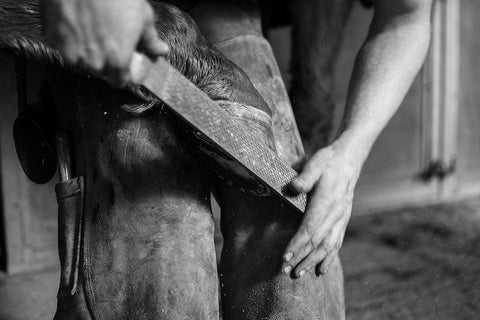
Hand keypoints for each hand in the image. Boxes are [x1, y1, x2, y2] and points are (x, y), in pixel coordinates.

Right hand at [40, 0, 168, 85]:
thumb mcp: (143, 16)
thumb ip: (150, 40)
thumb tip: (160, 50)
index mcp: (118, 60)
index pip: (120, 82)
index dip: (127, 73)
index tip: (131, 63)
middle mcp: (93, 61)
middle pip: (102, 71)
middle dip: (109, 61)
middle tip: (115, 42)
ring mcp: (70, 50)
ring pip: (81, 60)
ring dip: (89, 51)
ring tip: (97, 29)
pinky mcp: (53, 37)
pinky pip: (64, 45)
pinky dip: (71, 39)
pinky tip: (80, 23)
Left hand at [281, 139, 362, 276]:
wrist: (349, 160)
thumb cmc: (328, 161)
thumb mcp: (315, 164)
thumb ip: (304, 176)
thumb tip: (293, 187)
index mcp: (327, 201)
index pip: (310, 228)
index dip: (297, 244)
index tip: (285, 256)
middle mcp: (336, 214)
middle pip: (318, 242)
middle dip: (301, 258)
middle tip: (285, 271)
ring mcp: (341, 218)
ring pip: (328, 246)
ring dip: (313, 262)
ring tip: (300, 274)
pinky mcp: (343, 220)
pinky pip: (337, 243)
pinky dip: (329, 258)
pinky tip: (322, 270)